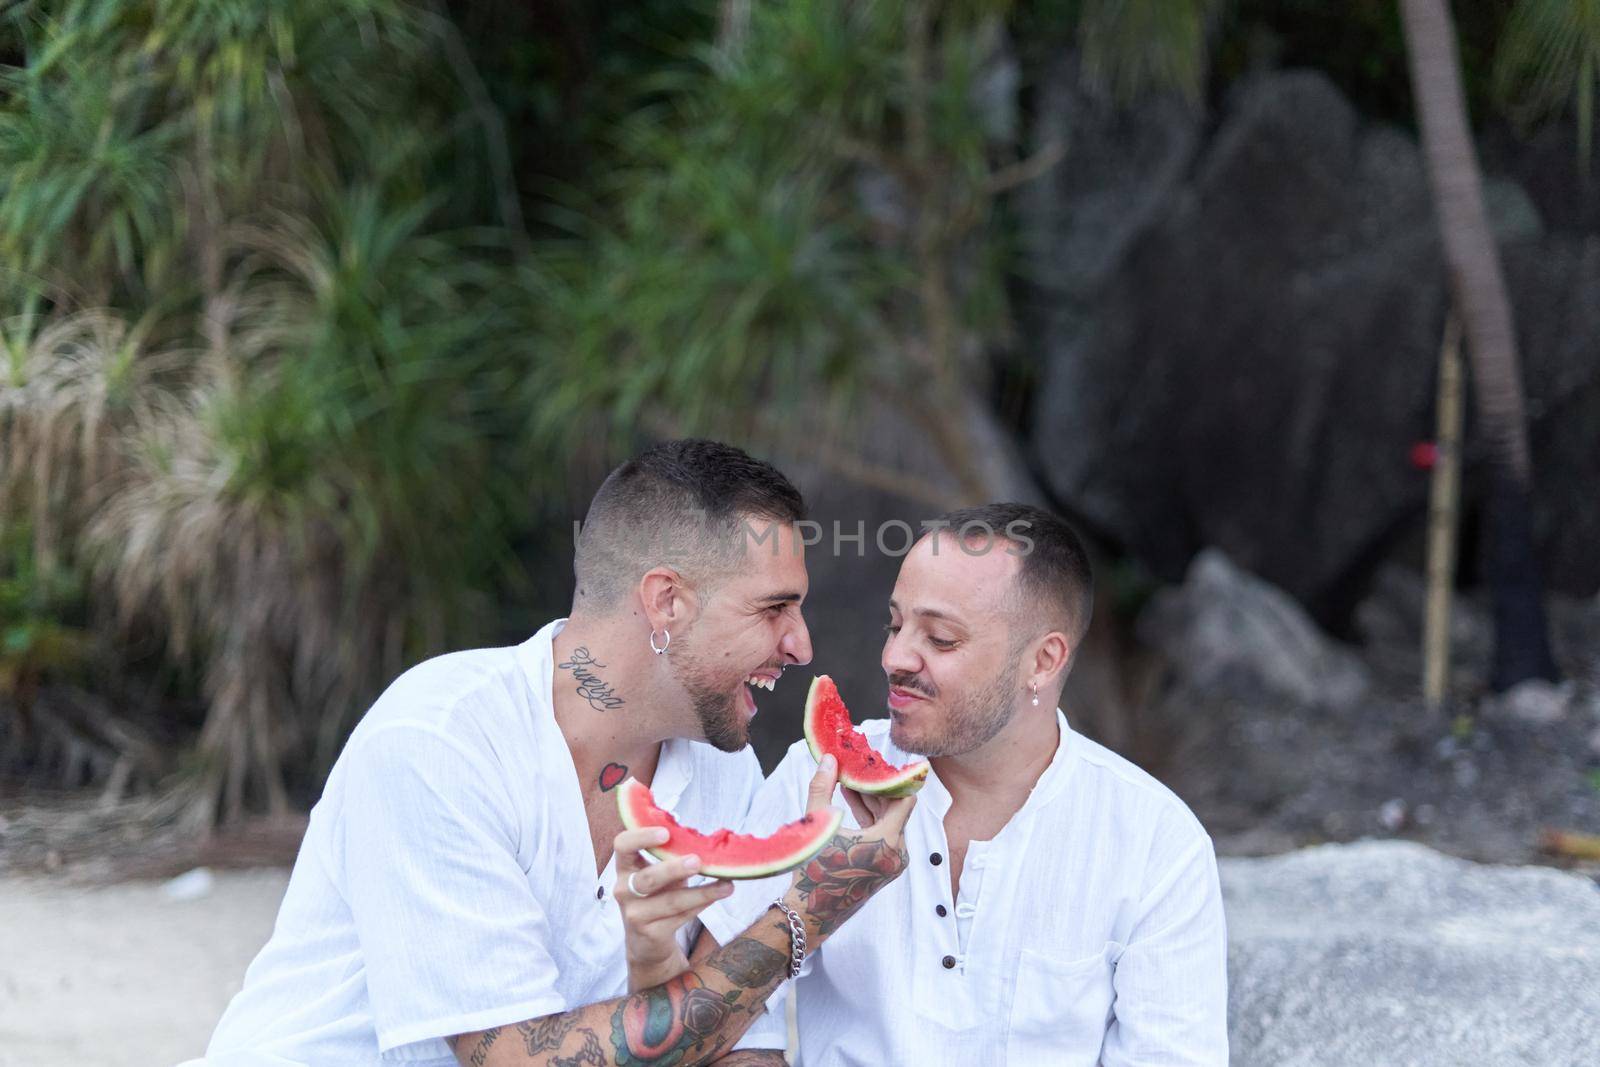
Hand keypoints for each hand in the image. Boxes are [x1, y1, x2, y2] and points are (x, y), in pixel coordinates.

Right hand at [613, 827, 734, 990]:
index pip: (622, 846)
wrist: (646, 942)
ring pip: (671, 901)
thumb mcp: (659, 875)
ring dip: (701, 893)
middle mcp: (624, 890)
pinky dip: (701, 905)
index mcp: (625, 868)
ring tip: (725, 885)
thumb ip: (671, 858)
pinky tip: (717, 896)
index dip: (641, 837)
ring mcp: (635, 915)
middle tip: (697, 861)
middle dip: (673, 869)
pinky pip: (680, 917)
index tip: (665, 833)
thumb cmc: (656, 897)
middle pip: (648, 878)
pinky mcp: (651, 933)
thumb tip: (703, 840)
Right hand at [786, 755, 914, 940]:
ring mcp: (894, 862)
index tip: (875, 764)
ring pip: (891, 821)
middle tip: (858, 766)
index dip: (891, 778)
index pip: (905, 798)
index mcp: (887, 842)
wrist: (811, 912)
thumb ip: (823, 787)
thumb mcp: (816, 824)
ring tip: (849, 781)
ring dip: (872, 801)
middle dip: (877, 786)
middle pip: (897, 808)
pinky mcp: (886, 867)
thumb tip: (829, 759)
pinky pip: (885, 834)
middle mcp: (897, 853)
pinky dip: (871, 818)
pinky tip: (850, 801)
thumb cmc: (812, 870)